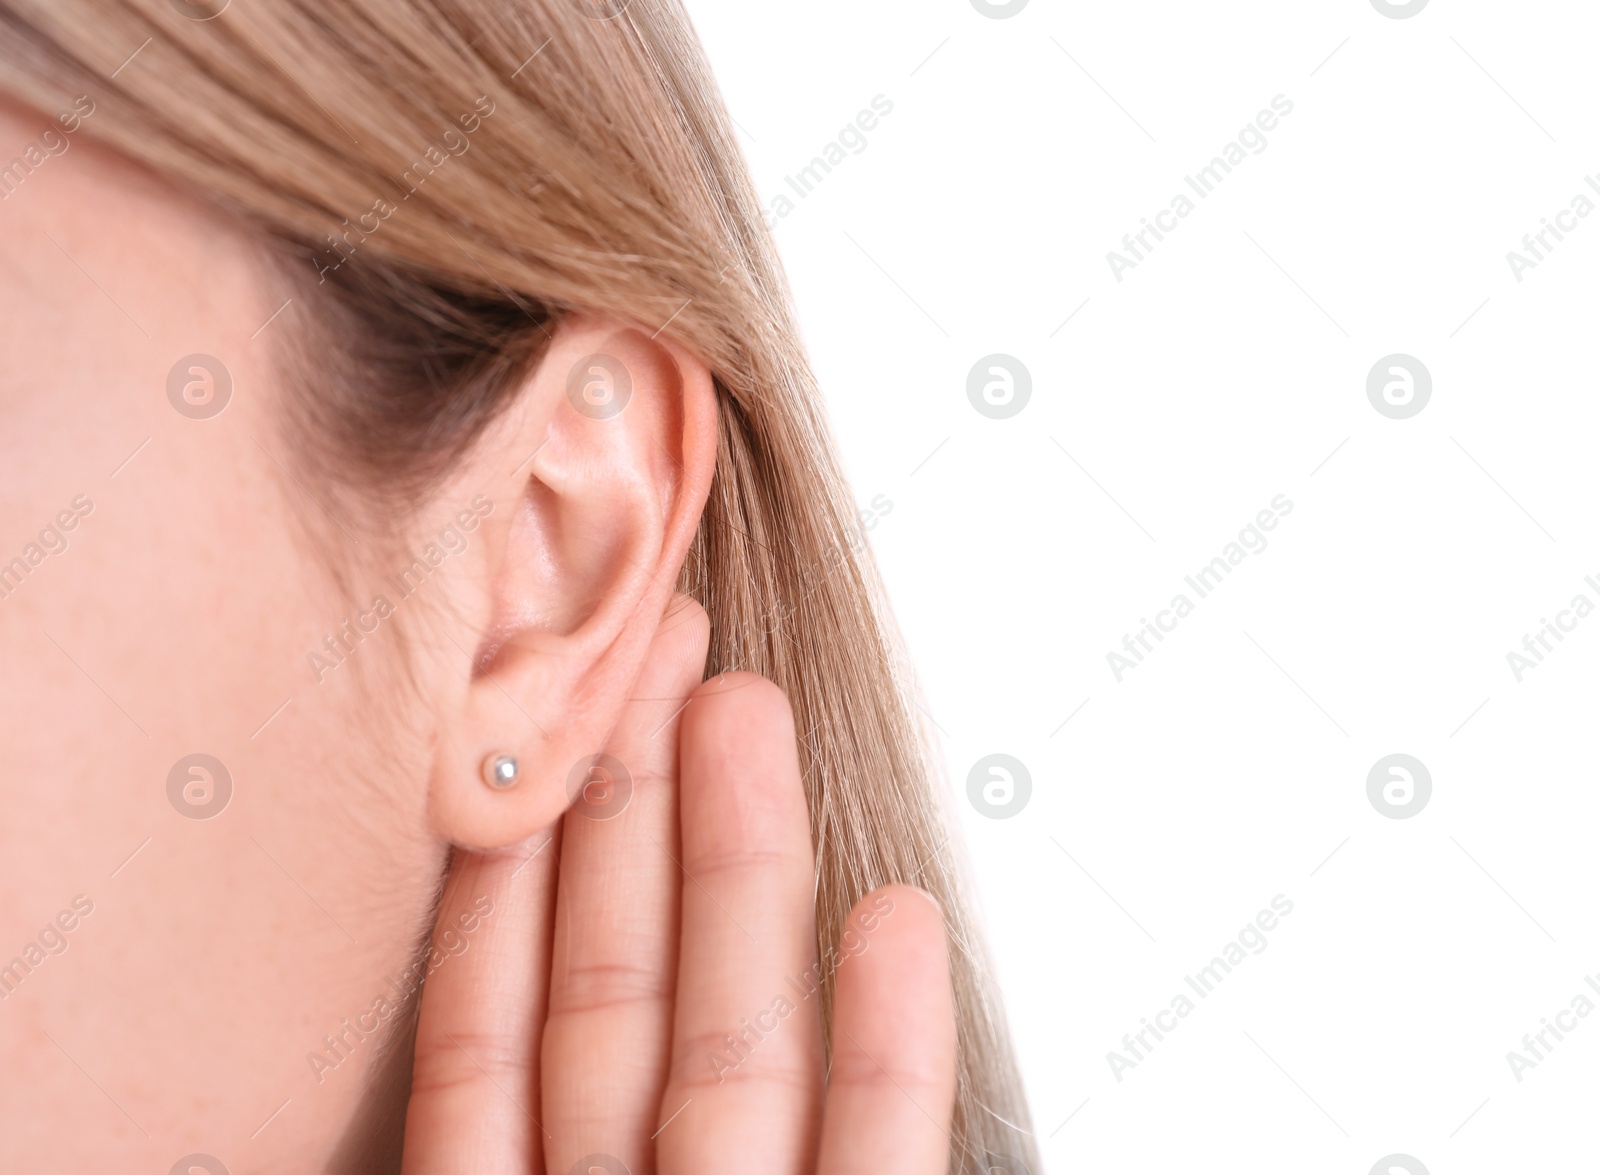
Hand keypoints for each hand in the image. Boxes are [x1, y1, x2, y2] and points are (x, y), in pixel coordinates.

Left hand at [400, 597, 957, 1173]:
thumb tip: (418, 910)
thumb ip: (456, 1108)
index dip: (509, 879)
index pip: (487, 1042)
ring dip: (752, 870)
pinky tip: (902, 916)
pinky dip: (892, 1054)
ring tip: (750, 705)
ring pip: (736, 1055)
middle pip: (618, 1005)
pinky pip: (876, 1162)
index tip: (523, 744)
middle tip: (651, 655)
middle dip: (635, 817)